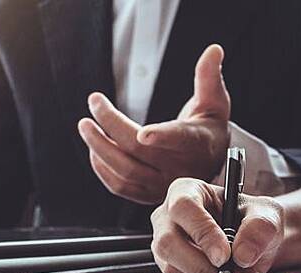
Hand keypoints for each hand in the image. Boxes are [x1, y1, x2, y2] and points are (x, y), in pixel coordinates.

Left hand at [77, 44, 230, 204]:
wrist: (208, 165)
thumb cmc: (208, 129)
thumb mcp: (214, 102)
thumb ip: (209, 77)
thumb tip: (213, 49)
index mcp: (197, 143)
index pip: (179, 139)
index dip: (161, 137)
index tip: (143, 132)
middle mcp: (179, 169)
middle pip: (139, 151)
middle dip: (111, 125)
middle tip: (94, 104)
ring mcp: (162, 185)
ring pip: (124, 171)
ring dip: (99, 148)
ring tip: (85, 126)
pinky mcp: (147, 195)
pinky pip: (119, 186)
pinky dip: (101, 167)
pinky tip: (94, 148)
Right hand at [151, 178, 283, 272]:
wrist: (253, 242)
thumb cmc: (253, 219)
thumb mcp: (267, 215)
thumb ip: (260, 228)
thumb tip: (242, 255)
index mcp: (186, 191)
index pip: (183, 207)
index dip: (202, 232)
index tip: (224, 256)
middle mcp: (168, 217)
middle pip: (168, 242)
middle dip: (200, 265)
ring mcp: (165, 244)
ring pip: (172, 268)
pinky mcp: (171, 267)